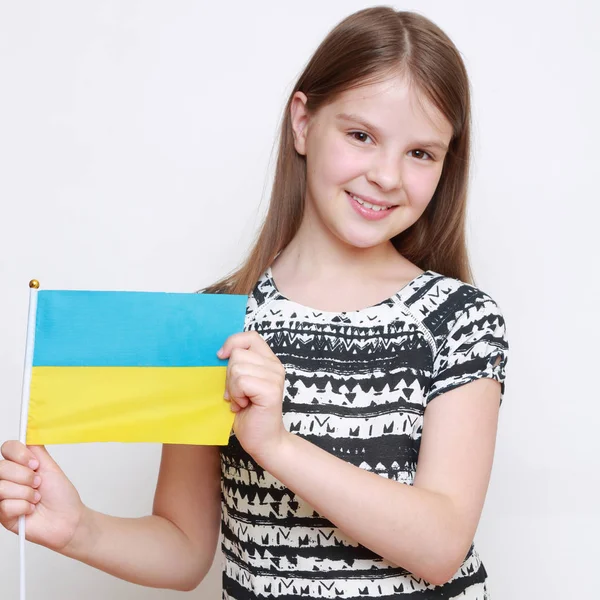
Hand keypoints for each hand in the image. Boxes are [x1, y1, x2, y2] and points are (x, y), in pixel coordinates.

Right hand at [0, 441, 85, 550]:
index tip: (36, 464)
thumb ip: (36, 450)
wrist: (67, 519)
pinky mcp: (2, 515)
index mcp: (20, 465)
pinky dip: (23, 507)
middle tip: (39, 484)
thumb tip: (29, 431)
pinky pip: (4, 505)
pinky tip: (30, 510)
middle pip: (2, 467)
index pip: (7, 448)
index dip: (20, 454)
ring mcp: (3, 496)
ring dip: (27, 493)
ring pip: (2, 487)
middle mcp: (8, 479)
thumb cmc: (61, 495)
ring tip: (36, 499)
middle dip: (26, 476)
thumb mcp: (51, 467)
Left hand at [217, 330, 288, 465]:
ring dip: (232, 388)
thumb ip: (236, 366)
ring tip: (240, 401)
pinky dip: (236, 395)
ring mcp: (275, 377)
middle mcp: (275, 366)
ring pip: (237, 368)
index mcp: (268, 361)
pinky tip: (243, 406)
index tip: (221, 358)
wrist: (262, 441)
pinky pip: (241, 381)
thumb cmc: (248, 414)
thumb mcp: (239, 384)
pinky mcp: (271, 390)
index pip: (250, 336)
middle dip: (229, 375)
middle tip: (237, 394)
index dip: (232, 343)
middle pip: (238, 353)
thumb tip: (218, 353)